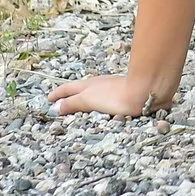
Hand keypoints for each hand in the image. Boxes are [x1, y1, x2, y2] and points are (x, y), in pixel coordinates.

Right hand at [47, 73, 161, 117]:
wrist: (146, 93)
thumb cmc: (116, 96)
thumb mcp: (90, 100)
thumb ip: (73, 103)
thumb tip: (55, 107)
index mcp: (89, 85)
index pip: (68, 88)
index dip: (58, 94)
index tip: (48, 99)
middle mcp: (100, 85)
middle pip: (80, 89)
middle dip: (69, 95)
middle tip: (60, 102)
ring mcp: (113, 90)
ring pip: (94, 94)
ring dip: (84, 100)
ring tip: (79, 108)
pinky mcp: (125, 97)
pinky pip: (106, 101)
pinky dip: (98, 105)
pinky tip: (104, 110)